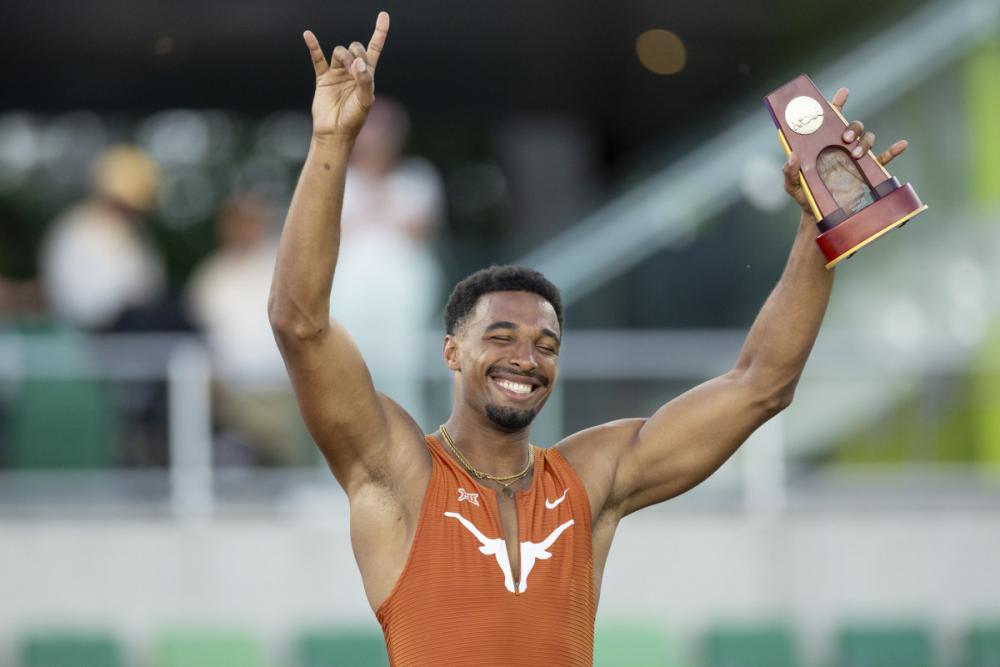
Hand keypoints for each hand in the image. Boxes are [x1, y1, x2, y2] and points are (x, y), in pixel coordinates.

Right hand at [303, 11, 389, 139]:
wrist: (335, 132)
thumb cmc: (354, 119)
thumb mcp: (366, 101)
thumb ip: (365, 81)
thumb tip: (358, 63)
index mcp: (367, 75)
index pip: (374, 49)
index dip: (380, 32)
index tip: (384, 15)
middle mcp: (352, 71)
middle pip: (356, 48)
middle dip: (357, 53)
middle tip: (356, 70)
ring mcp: (337, 73)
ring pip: (340, 51)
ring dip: (344, 56)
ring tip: (346, 70)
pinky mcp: (323, 78)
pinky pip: (317, 58)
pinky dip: (313, 46)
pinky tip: (308, 35)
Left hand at [783, 87, 908, 215]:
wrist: (819, 216)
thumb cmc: (804, 196)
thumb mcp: (791, 185)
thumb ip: (789, 171)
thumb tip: (792, 155)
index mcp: (823, 146)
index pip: (830, 121)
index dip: (836, 105)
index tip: (843, 93)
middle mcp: (841, 148)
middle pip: (854, 127)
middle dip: (853, 127)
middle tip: (845, 138)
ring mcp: (855, 159)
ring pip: (868, 139)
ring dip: (865, 142)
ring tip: (856, 155)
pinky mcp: (866, 172)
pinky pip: (883, 158)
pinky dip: (893, 150)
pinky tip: (901, 145)